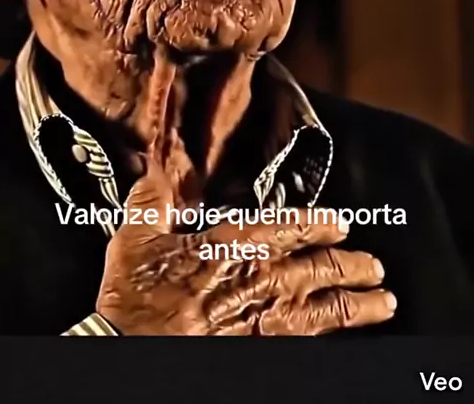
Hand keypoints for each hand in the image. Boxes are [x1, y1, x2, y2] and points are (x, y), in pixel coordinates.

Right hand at [96, 160, 395, 335]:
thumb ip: (155, 193)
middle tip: (374, 265)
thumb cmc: (135, 295)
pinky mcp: (260, 351)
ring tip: (383, 300)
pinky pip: (308, 342)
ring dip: (357, 304)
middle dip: (352, 266)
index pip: (288, 228)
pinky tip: (345, 335)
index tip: (340, 224)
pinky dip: (333, 336)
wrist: (128, 348)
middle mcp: (257, 282)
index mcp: (233, 246)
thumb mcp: (136, 234)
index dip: (319, 225)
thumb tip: (159, 159)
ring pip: (324, 311)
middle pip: (319, 271)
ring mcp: (262, 322)